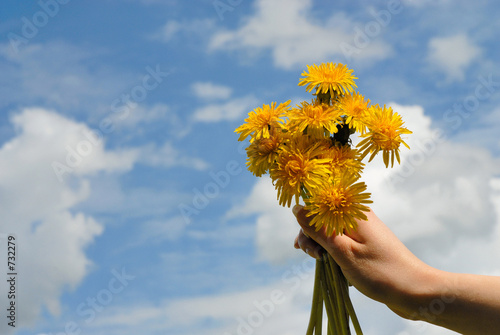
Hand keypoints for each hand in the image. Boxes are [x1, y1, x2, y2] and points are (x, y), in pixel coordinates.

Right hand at [293, 204, 437, 318]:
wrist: (415, 290)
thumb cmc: (381, 272)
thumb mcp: (343, 252)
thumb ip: (319, 229)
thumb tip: (297, 208)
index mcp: (353, 211)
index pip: (318, 204)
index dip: (305, 222)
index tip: (303, 245)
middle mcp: (357, 216)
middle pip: (323, 218)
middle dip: (312, 237)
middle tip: (315, 258)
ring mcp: (362, 230)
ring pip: (331, 232)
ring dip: (322, 247)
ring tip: (324, 264)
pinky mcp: (365, 243)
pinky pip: (341, 242)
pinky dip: (334, 253)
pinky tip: (333, 266)